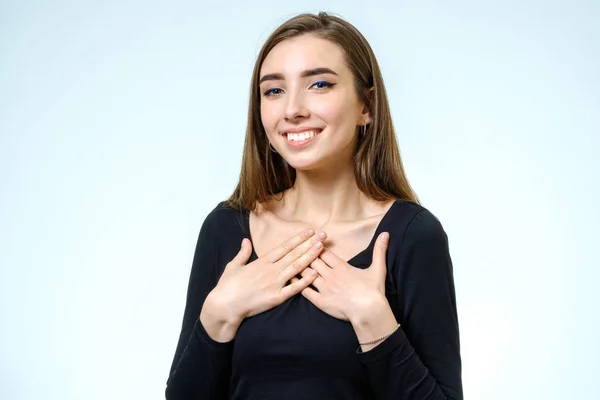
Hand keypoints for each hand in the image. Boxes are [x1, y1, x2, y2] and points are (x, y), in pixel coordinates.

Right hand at [201, 229, 326, 340]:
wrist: (225, 305)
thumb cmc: (227, 286)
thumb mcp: (233, 265)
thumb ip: (242, 253)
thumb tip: (246, 241)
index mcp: (262, 261)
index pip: (285, 247)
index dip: (298, 238)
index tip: (309, 231)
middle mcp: (271, 270)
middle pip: (294, 254)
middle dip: (310, 244)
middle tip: (323, 235)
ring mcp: (274, 283)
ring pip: (296, 267)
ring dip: (310, 256)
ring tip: (322, 248)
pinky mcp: (276, 297)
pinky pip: (294, 288)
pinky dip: (305, 280)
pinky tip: (315, 273)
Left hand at [293, 232, 389, 323]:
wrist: (369, 312)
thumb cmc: (374, 291)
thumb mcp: (378, 268)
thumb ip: (379, 250)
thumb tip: (386, 233)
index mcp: (342, 267)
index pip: (325, 253)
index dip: (317, 247)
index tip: (311, 242)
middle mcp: (330, 276)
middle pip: (313, 261)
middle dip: (305, 255)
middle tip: (296, 250)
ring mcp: (324, 289)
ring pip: (307, 274)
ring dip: (299, 268)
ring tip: (289, 262)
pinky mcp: (321, 302)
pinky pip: (306, 292)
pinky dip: (297, 285)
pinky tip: (291, 281)